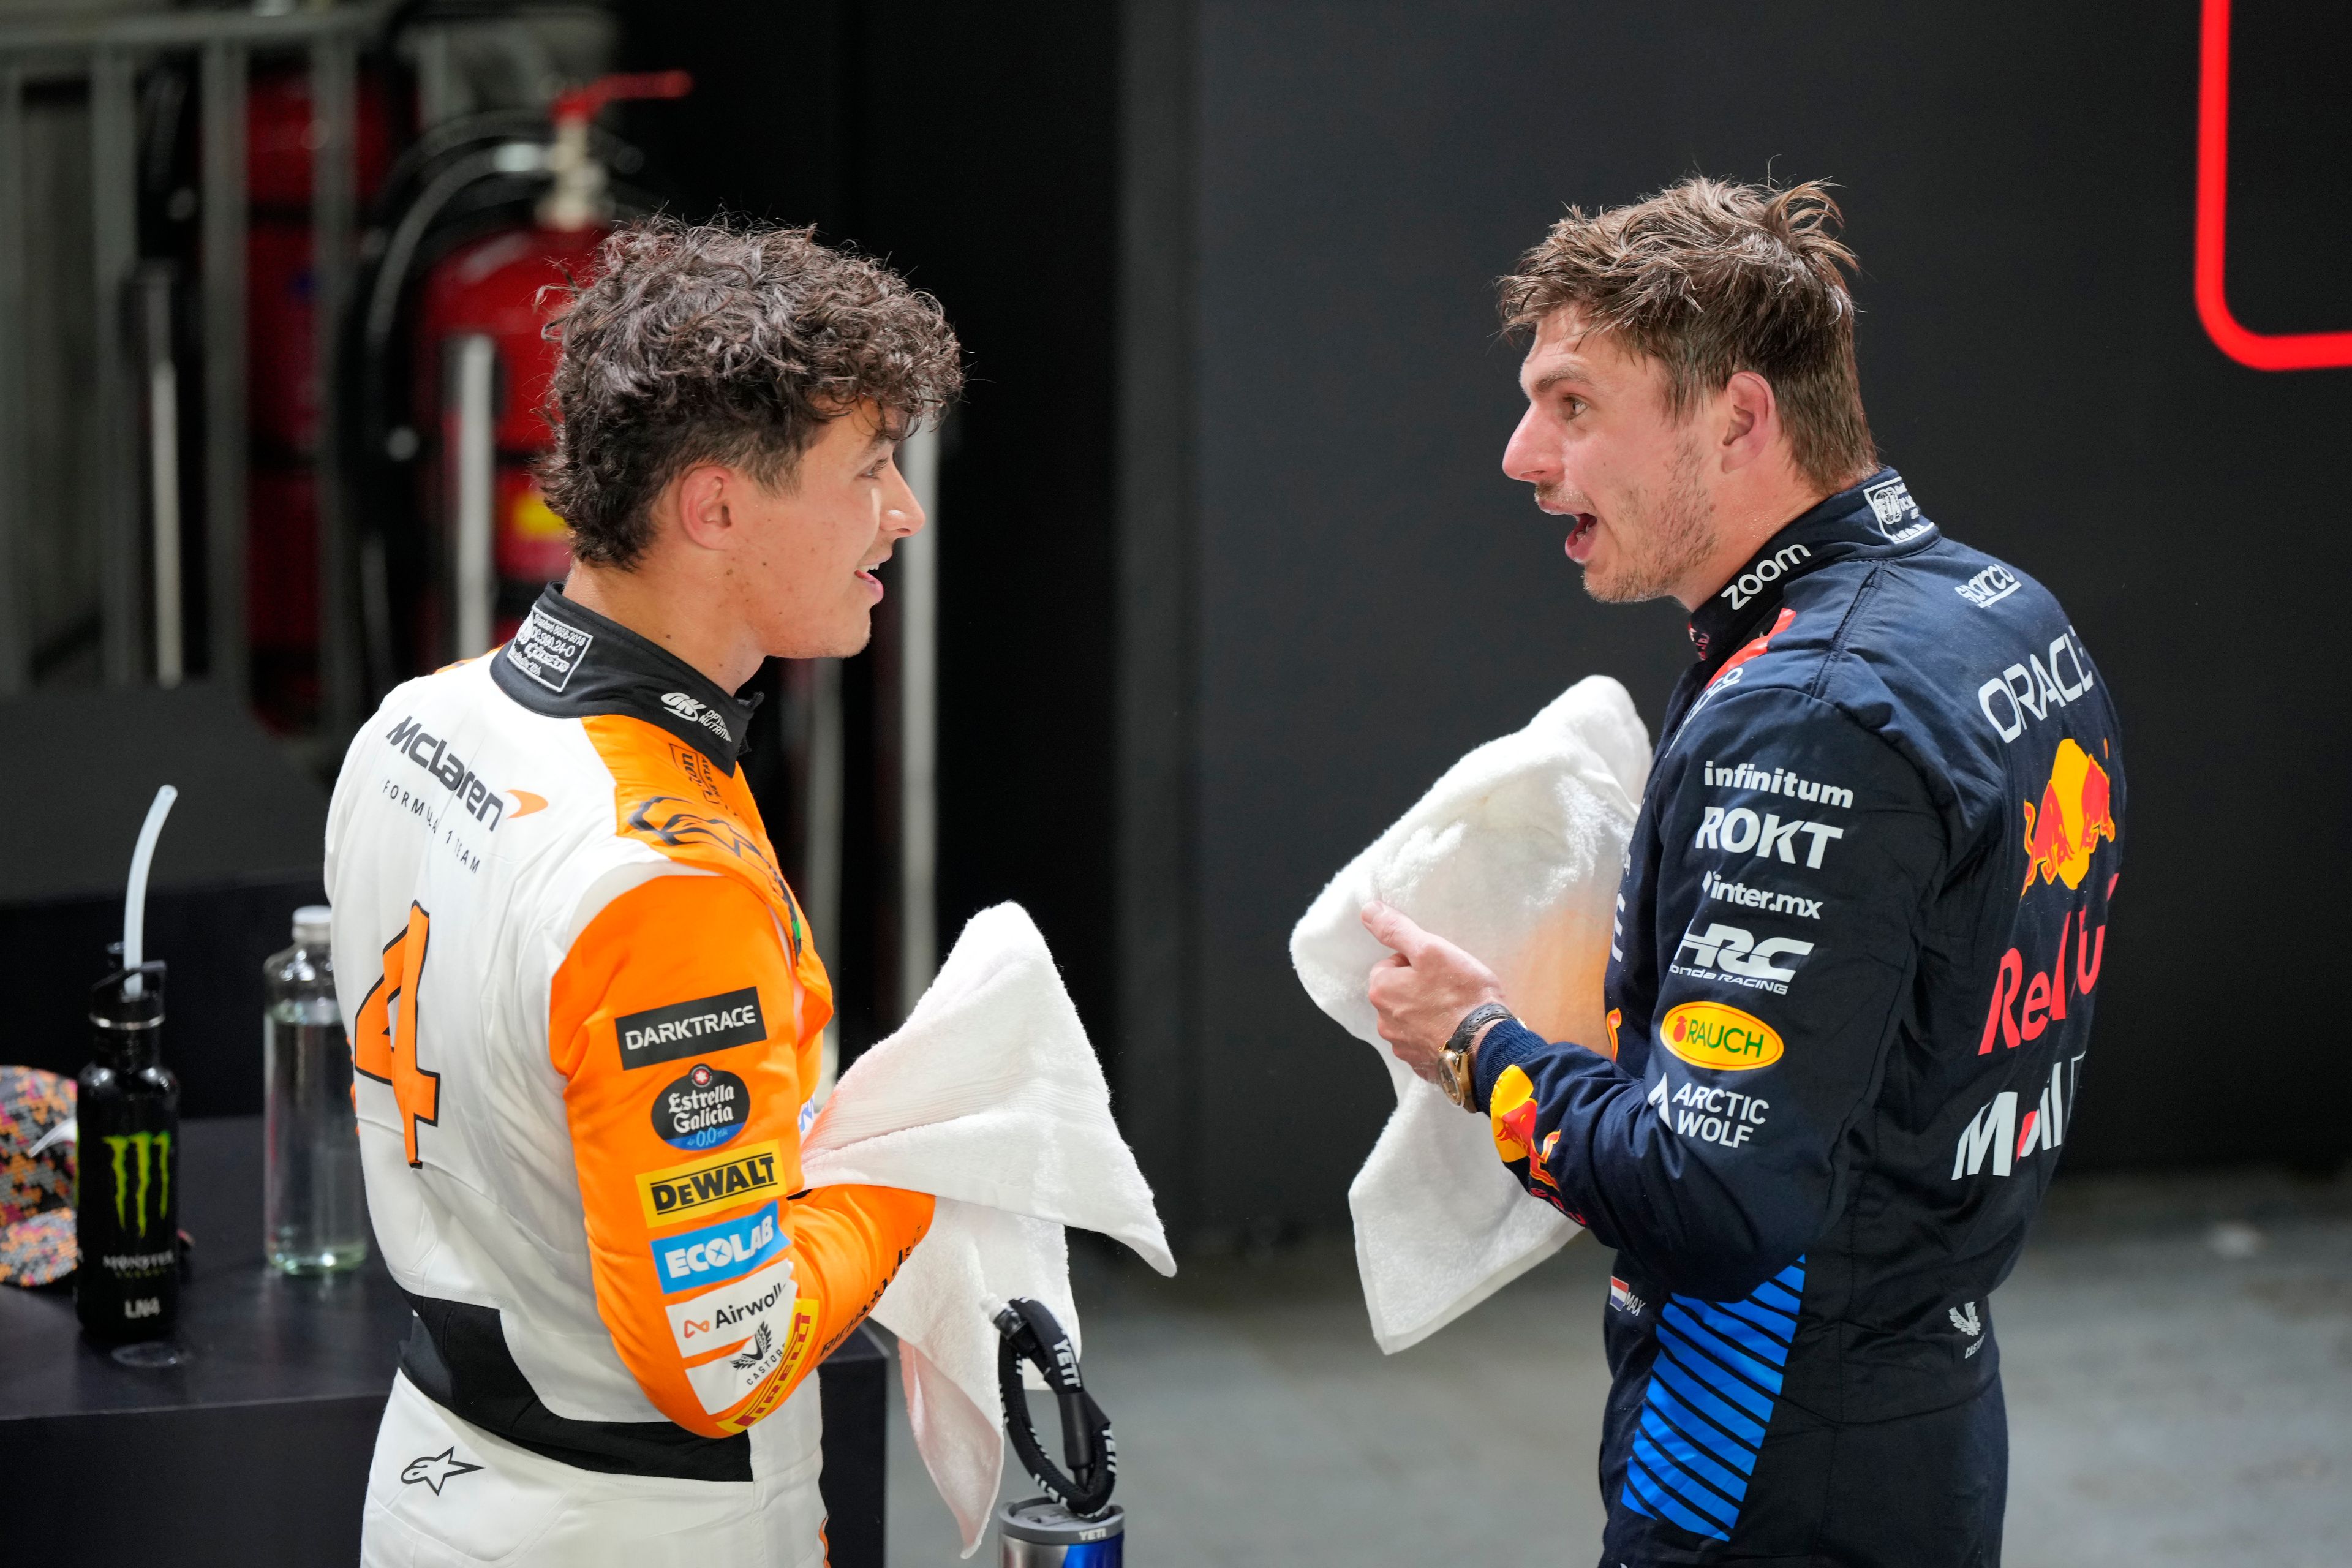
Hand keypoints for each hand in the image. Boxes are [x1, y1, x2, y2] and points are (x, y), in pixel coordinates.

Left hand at [1360, 901, 1508, 1088]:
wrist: (1487, 1044)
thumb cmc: (1461, 995)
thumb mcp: (1430, 949)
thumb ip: (1396, 929)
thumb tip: (1369, 910)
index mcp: (1381, 991)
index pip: (1391, 965)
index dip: (1417, 962)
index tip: (1439, 968)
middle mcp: (1384, 1022)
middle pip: (1399, 993)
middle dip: (1420, 988)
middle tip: (1450, 987)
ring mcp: (1402, 1046)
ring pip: (1411, 1018)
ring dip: (1428, 1013)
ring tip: (1456, 1010)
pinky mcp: (1421, 1064)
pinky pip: (1425, 1042)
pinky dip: (1437, 1036)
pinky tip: (1457, 1031)